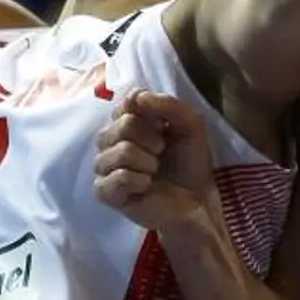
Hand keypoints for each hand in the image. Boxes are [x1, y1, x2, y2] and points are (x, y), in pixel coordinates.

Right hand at [93, 91, 216, 233]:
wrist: (195, 202)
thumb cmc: (189, 163)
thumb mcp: (190, 126)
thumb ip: (169, 105)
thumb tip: (138, 97)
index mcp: (128, 119)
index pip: (128, 101)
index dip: (151, 113)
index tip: (164, 127)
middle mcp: (111, 140)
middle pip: (123, 124)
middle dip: (152, 139)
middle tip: (162, 152)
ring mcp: (105, 166)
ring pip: (120, 151)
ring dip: (148, 161)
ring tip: (155, 171)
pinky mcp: (104, 191)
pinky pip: (117, 177)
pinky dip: (139, 180)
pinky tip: (146, 186)